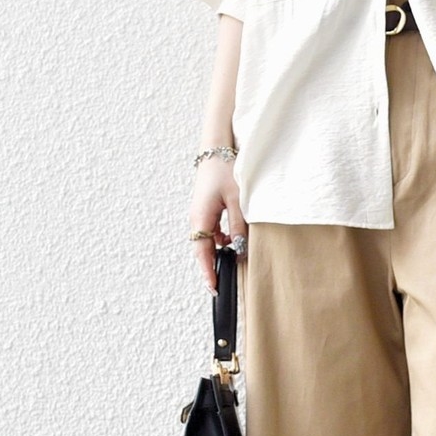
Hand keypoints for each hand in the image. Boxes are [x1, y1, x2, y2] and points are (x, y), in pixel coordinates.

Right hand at [189, 157, 247, 294]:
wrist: (216, 148)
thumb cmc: (226, 170)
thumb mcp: (238, 200)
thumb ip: (239, 226)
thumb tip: (239, 249)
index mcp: (201, 217)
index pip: (202, 252)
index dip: (208, 272)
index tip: (214, 288)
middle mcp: (196, 218)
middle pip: (203, 250)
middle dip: (213, 266)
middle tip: (224, 282)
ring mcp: (199, 214)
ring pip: (208, 241)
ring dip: (219, 251)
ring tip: (234, 258)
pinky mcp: (205, 210)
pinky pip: (211, 231)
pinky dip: (221, 239)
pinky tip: (234, 238)